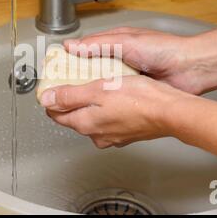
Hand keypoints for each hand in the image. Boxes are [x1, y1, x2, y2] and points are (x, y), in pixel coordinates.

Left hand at [40, 76, 189, 148]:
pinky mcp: (127, 133)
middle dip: (70, 100)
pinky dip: (106, 109)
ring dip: (90, 104)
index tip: (53, 85)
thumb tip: (46, 99)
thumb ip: (69, 96)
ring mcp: (113, 136)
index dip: (51, 98)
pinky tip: (114, 97)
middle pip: (73, 116)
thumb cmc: (139, 99)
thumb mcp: (97, 90)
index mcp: (85, 123)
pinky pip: (108, 120)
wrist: (170, 112)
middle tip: (72, 81)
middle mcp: (96, 134)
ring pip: (92, 118)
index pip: (56, 113)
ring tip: (94, 86)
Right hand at [63, 27, 204, 94]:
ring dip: (90, 91)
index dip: (68, 60)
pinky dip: (106, 101)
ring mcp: (125, 78)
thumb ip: (98, 44)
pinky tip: (97, 106)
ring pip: (100, 85)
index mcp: (113, 44)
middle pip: (89, 70)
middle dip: (76, 79)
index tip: (54, 70)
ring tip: (75, 100)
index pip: (84, 51)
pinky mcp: (132, 92)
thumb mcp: (125, 41)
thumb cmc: (163, 49)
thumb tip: (72, 46)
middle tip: (61, 89)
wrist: (190, 69)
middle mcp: (117, 61)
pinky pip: (114, 97)